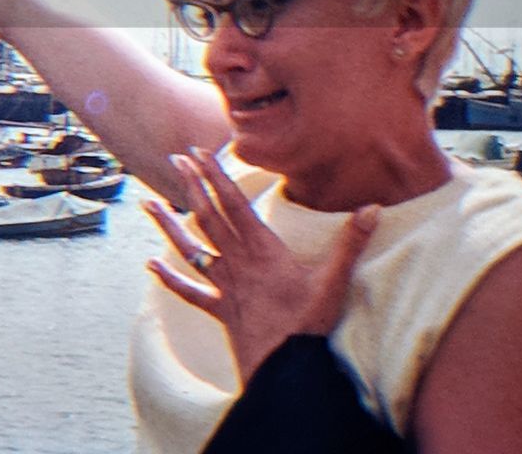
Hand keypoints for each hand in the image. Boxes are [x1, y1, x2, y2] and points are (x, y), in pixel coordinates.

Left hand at [144, 148, 378, 383]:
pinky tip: (151, 265)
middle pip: (208, 216)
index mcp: (262, 249)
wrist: (284, 369)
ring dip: (168, 225)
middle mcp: (237, 262)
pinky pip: (189, 292)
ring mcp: (224, 286)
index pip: (234, 203)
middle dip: (191, 186)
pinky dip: (169, 279)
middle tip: (173, 159)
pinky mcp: (219, 309)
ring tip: (147, 204)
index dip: (216, 175)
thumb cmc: (308, 325)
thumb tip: (374, 207)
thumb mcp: (333, 281)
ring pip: (190, 249)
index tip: (199, 152)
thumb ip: (351, 242)